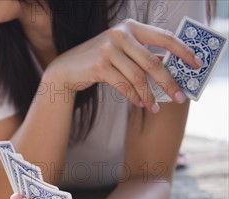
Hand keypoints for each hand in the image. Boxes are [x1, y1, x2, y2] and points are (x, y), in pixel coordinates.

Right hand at [46, 19, 202, 112]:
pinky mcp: (99, 65)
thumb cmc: (98, 62)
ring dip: (149, 95)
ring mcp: (109, 49)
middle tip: (180, 96)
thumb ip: (142, 56)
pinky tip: (140, 104)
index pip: (164, 37)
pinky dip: (134, 96)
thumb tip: (169, 68)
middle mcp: (121, 34)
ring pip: (138, 76)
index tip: (196, 64)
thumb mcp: (122, 52)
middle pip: (152, 61)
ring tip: (155, 108)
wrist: (66, 70)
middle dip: (168, 82)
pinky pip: (123, 85)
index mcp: (130, 27)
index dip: (183, 51)